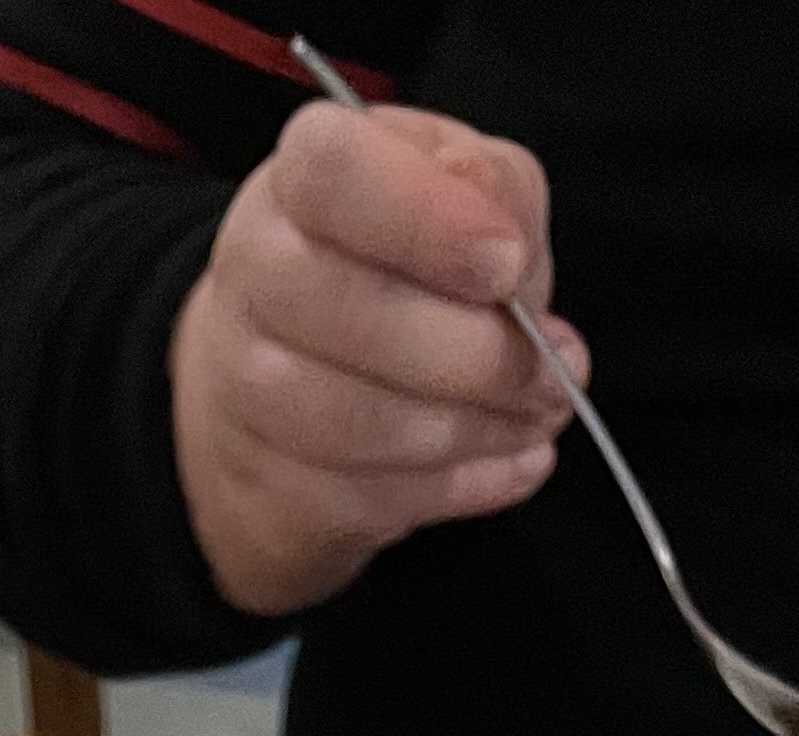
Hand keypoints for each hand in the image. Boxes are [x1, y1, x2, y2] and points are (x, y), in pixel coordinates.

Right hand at [169, 100, 583, 622]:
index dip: (427, 221)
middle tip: (551, 369)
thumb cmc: (394, 262)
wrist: (290, 375)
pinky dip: (462, 486)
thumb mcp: (458, 190)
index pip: (336, 174)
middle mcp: (255, 272)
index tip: (506, 263)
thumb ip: (495, 192)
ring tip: (538, 415)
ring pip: (358, 420)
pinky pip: (370, 498)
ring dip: (472, 428)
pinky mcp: (270, 482)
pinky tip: (513, 462)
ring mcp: (247, 385)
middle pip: (350, 313)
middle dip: (474, 353)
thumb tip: (512, 256)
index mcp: (302, 175)